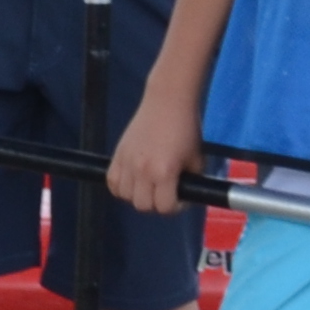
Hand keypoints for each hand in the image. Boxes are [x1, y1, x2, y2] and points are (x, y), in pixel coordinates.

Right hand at [103, 93, 197, 215]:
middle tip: (164, 192)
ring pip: (125, 196)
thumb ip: (190, 180)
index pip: (164, 207)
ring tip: (148, 184)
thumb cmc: (186, 128)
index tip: (179, 197)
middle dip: (156, 203)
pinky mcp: (117, 154)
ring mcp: (127, 162)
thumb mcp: (197, 158)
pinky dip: (121, 186)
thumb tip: (184, 194)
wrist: (168, 101)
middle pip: (142, 205)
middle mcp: (142, 170)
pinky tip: (132, 180)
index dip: (175, 206)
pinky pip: (112, 182)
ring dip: (137, 195)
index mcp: (164, 172)